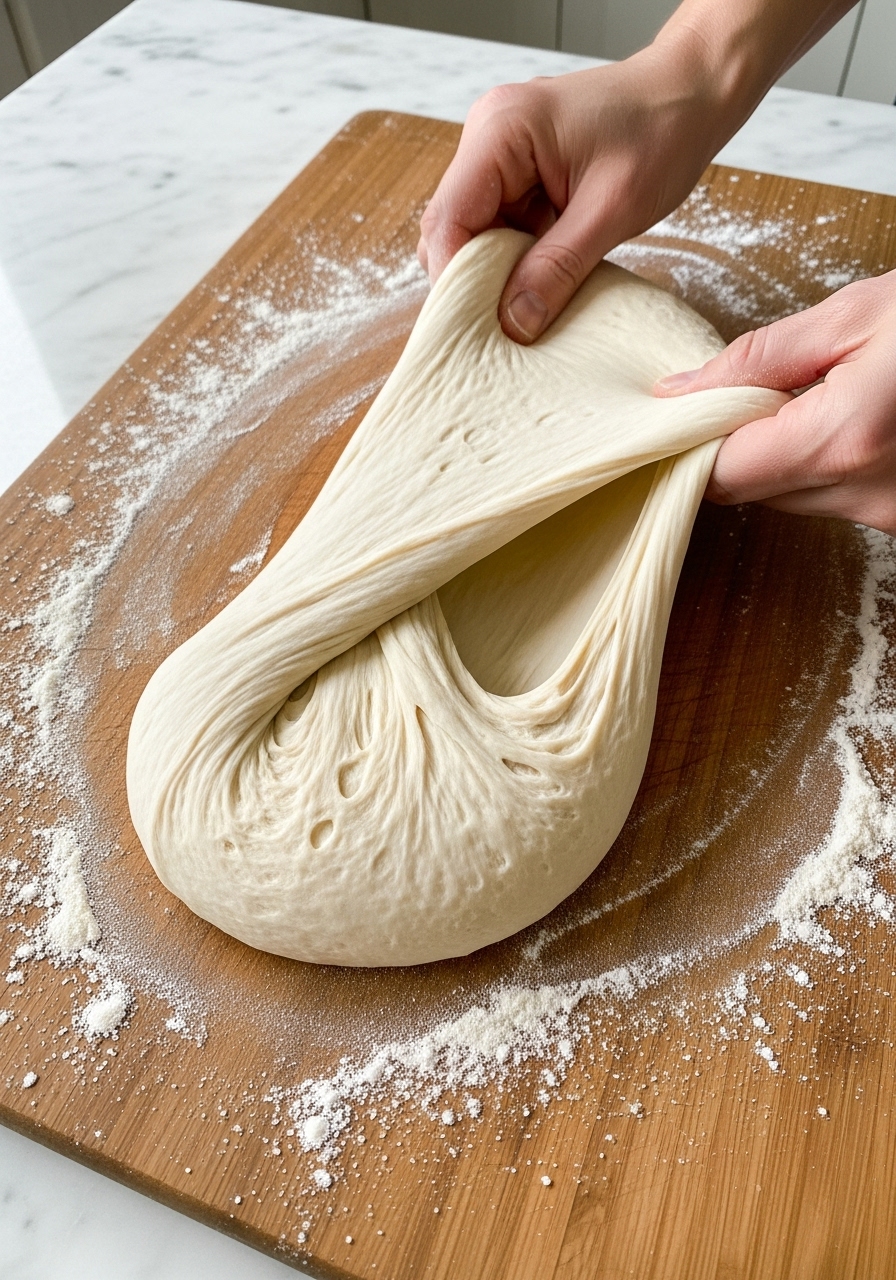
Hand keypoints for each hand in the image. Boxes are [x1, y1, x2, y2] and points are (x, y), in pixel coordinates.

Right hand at [418, 44, 740, 343]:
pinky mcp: (517, 170)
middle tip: (509, 322)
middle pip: (451, 228)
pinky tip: (544, 273)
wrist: (692, 95)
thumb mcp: (611, 210)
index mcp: (500, 131)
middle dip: (474, 278)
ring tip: (532, 299)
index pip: (448, 220)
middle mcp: (487, 135)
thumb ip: (557, 268)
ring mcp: (499, 152)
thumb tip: (514, 323)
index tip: (481, 327)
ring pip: (473, 232)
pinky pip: (499, 225)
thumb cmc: (662, 132)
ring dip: (498, 270)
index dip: (458, 279)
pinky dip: (516, 256)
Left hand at [655, 271, 895, 534]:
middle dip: (740, 444)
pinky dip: (823, 464)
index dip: (693, 446)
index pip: (723, 476)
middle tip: (755, 390)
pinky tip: (852, 418)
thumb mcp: (853, 316)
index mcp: (843, 441)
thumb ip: (756, 360)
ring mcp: (892, 516)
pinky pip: (835, 499)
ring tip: (818, 396)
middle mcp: (869, 496)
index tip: (685, 415)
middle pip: (753, 492)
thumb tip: (679, 392)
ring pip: (791, 498)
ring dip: (784, 454)